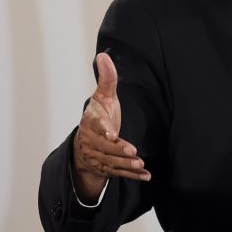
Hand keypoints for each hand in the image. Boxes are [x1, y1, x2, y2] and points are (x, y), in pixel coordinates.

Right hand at [72, 52, 149, 200]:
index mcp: (91, 123)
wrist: (85, 143)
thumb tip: (104, 55)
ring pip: (111, 162)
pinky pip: (118, 173)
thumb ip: (106, 79)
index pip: (96, 127)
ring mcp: (98, 156)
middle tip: (133, 151)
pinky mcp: (106, 168)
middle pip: (104, 148)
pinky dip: (132, 176)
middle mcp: (92, 142)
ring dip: (125, 165)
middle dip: (118, 150)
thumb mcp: (103, 97)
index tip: (112, 133)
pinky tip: (146, 176)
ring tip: (140, 164)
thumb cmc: (98, 116)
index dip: (104, 130)